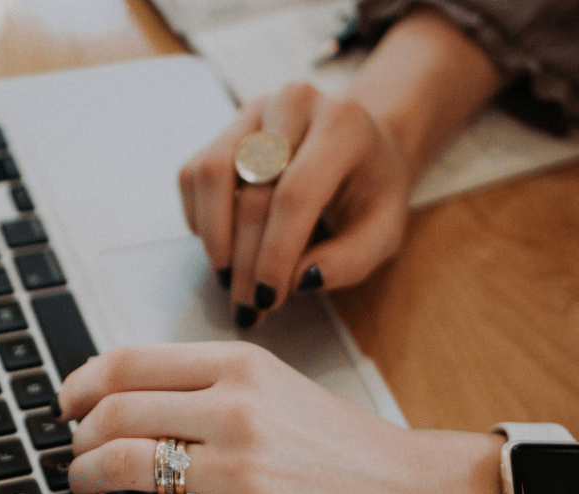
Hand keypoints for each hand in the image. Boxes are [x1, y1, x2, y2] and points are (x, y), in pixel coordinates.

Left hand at [55, 341, 510, 493]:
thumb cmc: (345, 446)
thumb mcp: (277, 387)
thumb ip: (205, 385)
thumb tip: (120, 396)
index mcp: (242, 366)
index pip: (128, 361)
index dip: (80, 384)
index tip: (66, 404)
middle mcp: (238, 410)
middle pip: (114, 413)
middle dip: (78, 438)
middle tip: (75, 454)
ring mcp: (242, 473)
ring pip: (122, 465)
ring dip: (86, 478)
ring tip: (88, 488)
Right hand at [178, 83, 410, 328]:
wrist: (361, 143)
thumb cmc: (372, 190)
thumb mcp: (384, 231)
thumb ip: (350, 261)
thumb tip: (300, 280)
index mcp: (343, 125)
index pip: (296, 194)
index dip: (275, 252)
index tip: (268, 298)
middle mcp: (294, 104)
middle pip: (253, 191)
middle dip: (246, 260)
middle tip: (247, 304)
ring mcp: (254, 111)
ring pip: (211, 174)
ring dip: (214, 237)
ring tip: (229, 277)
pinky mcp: (226, 126)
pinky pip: (194, 174)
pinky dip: (200, 217)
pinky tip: (223, 244)